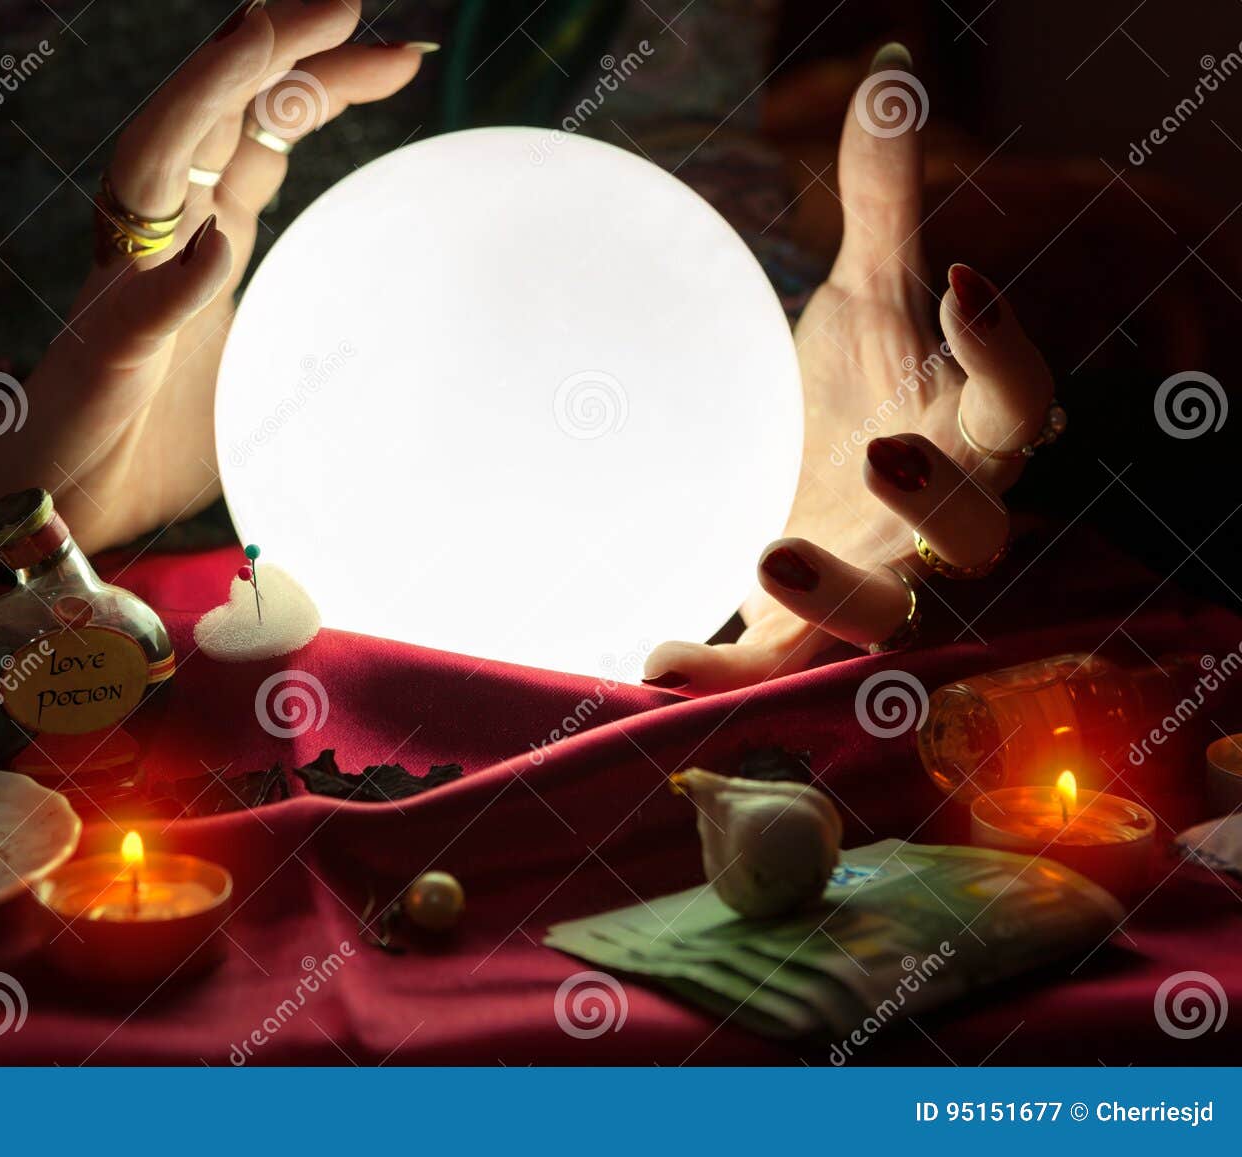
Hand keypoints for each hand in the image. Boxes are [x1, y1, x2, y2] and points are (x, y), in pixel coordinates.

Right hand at [0, 1, 428, 557]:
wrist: (61, 507)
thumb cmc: (152, 436)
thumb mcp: (250, 361)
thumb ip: (295, 315)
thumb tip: (386, 310)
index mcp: (194, 237)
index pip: (254, 134)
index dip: (317, 83)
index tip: (400, 56)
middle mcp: (153, 243)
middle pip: (206, 119)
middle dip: (270, 51)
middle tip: (344, 1)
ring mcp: (122, 294)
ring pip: (149, 171)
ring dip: (204, 102)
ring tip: (260, 42)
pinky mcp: (105, 363)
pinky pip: (140, 313)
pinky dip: (176, 280)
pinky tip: (216, 248)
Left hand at [644, 46, 1057, 693]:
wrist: (791, 464)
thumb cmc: (847, 385)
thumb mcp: (863, 294)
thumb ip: (884, 203)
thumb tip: (892, 76)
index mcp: (964, 427)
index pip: (1021, 401)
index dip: (1007, 353)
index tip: (965, 283)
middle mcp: (935, 518)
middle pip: (979, 533)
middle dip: (943, 501)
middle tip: (882, 451)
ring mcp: (871, 581)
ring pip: (889, 618)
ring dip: (842, 598)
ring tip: (768, 553)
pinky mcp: (798, 630)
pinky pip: (774, 668)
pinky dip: (726, 672)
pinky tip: (655, 655)